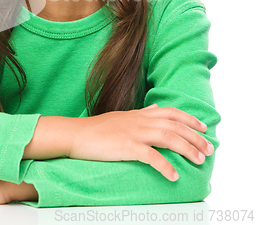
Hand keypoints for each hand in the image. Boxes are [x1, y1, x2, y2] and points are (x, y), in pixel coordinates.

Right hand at [68, 104, 213, 181]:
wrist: (76, 134)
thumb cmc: (97, 129)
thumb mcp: (121, 116)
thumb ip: (140, 113)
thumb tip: (155, 108)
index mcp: (139, 114)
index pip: (170, 112)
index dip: (189, 119)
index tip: (203, 128)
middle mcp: (139, 121)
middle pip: (174, 125)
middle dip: (195, 137)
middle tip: (209, 149)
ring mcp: (133, 133)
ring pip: (168, 138)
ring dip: (187, 149)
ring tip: (199, 161)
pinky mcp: (126, 146)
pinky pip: (150, 156)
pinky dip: (164, 166)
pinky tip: (173, 175)